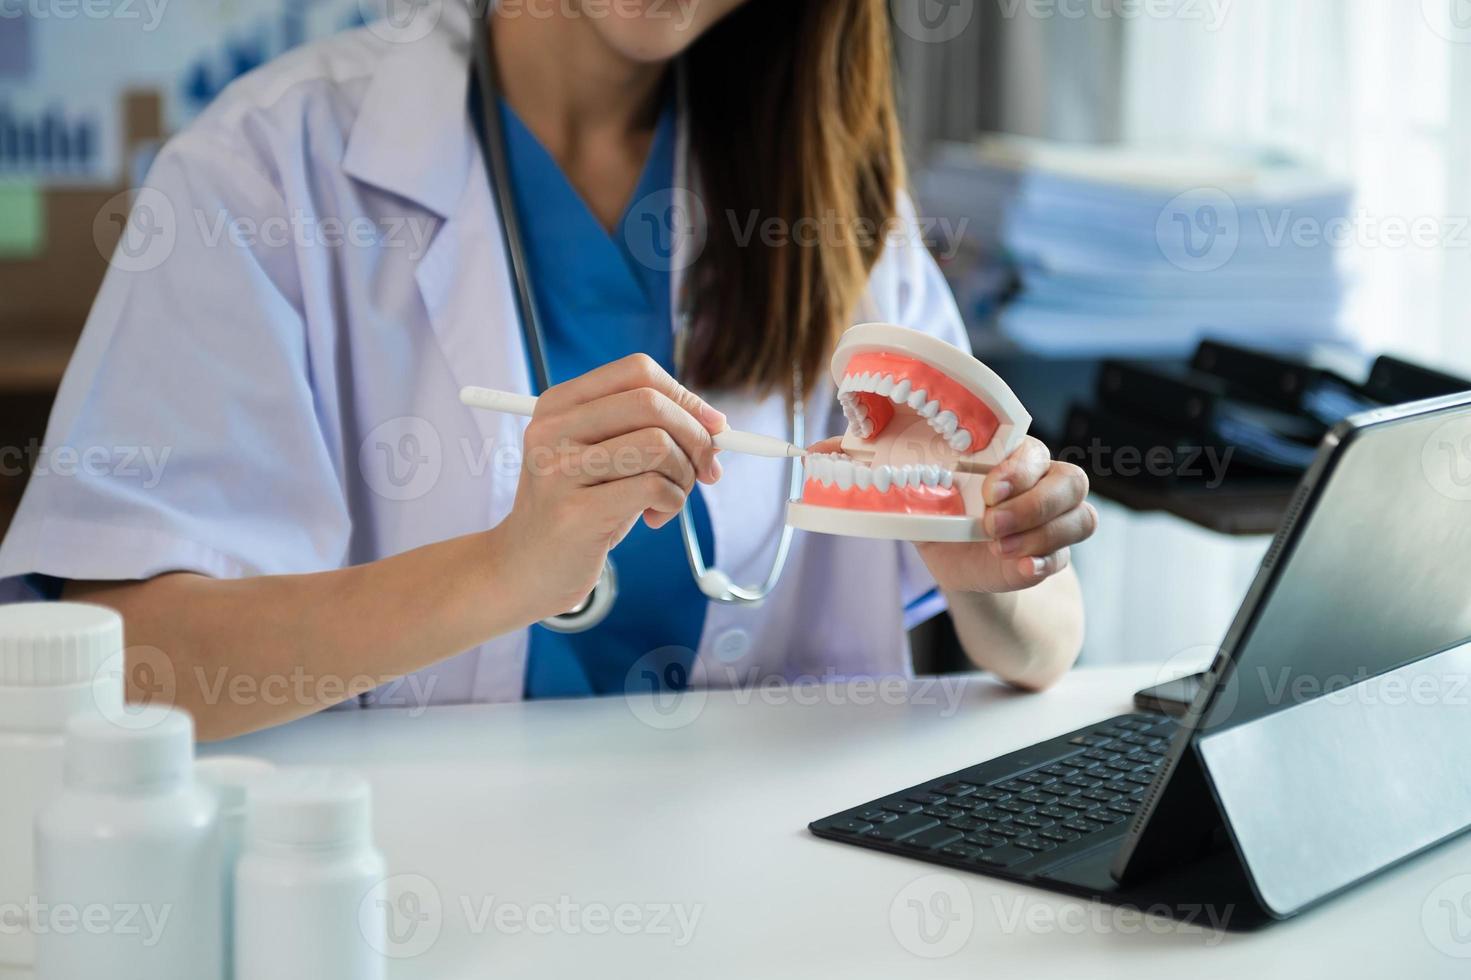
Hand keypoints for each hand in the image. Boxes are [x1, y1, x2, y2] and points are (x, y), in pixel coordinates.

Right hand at [491, 354, 725, 620]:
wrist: (526, 568)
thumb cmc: (579, 508)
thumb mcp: (606, 458)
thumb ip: (650, 432)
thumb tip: (717, 426)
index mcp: (558, 404)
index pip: (637, 371)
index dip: (685, 397)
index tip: (712, 427)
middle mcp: (551, 430)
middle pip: (650, 403)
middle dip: (696, 436)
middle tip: (704, 469)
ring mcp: (559, 471)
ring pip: (657, 445)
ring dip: (683, 475)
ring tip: (669, 498)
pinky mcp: (575, 513)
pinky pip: (653, 488)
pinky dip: (672, 503)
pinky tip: (654, 517)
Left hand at [916, 436, 1096, 594]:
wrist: (961, 563)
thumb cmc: (945, 523)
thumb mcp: (927, 509)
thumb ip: (922, 497)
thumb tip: (907, 488)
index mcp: (1012, 459)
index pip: (1032, 452)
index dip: (1017, 470)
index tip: (989, 492)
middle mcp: (1044, 482)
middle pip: (1071, 481)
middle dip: (1033, 505)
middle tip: (993, 524)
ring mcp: (1057, 519)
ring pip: (1081, 518)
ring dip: (1041, 535)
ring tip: (999, 548)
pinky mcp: (1056, 553)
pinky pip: (1065, 556)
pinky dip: (1044, 563)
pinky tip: (1021, 567)